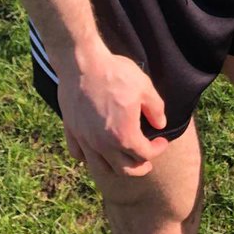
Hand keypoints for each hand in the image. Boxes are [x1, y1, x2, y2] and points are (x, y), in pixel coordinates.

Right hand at [57, 46, 169, 176]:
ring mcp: (85, 140)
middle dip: (139, 167)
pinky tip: (95, 150)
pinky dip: (89, 158)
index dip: (157, 149)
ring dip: (115, 168)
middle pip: (124, 169)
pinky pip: (78, 154)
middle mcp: (104, 145)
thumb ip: (156, 109)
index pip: (145, 154)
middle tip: (146, 159)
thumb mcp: (145, 88)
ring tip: (123, 161)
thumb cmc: (115, 74)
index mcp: (125, 136)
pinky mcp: (71, 132)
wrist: (83, 64)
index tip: (161, 140)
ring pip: (100, 168)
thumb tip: (160, 124)